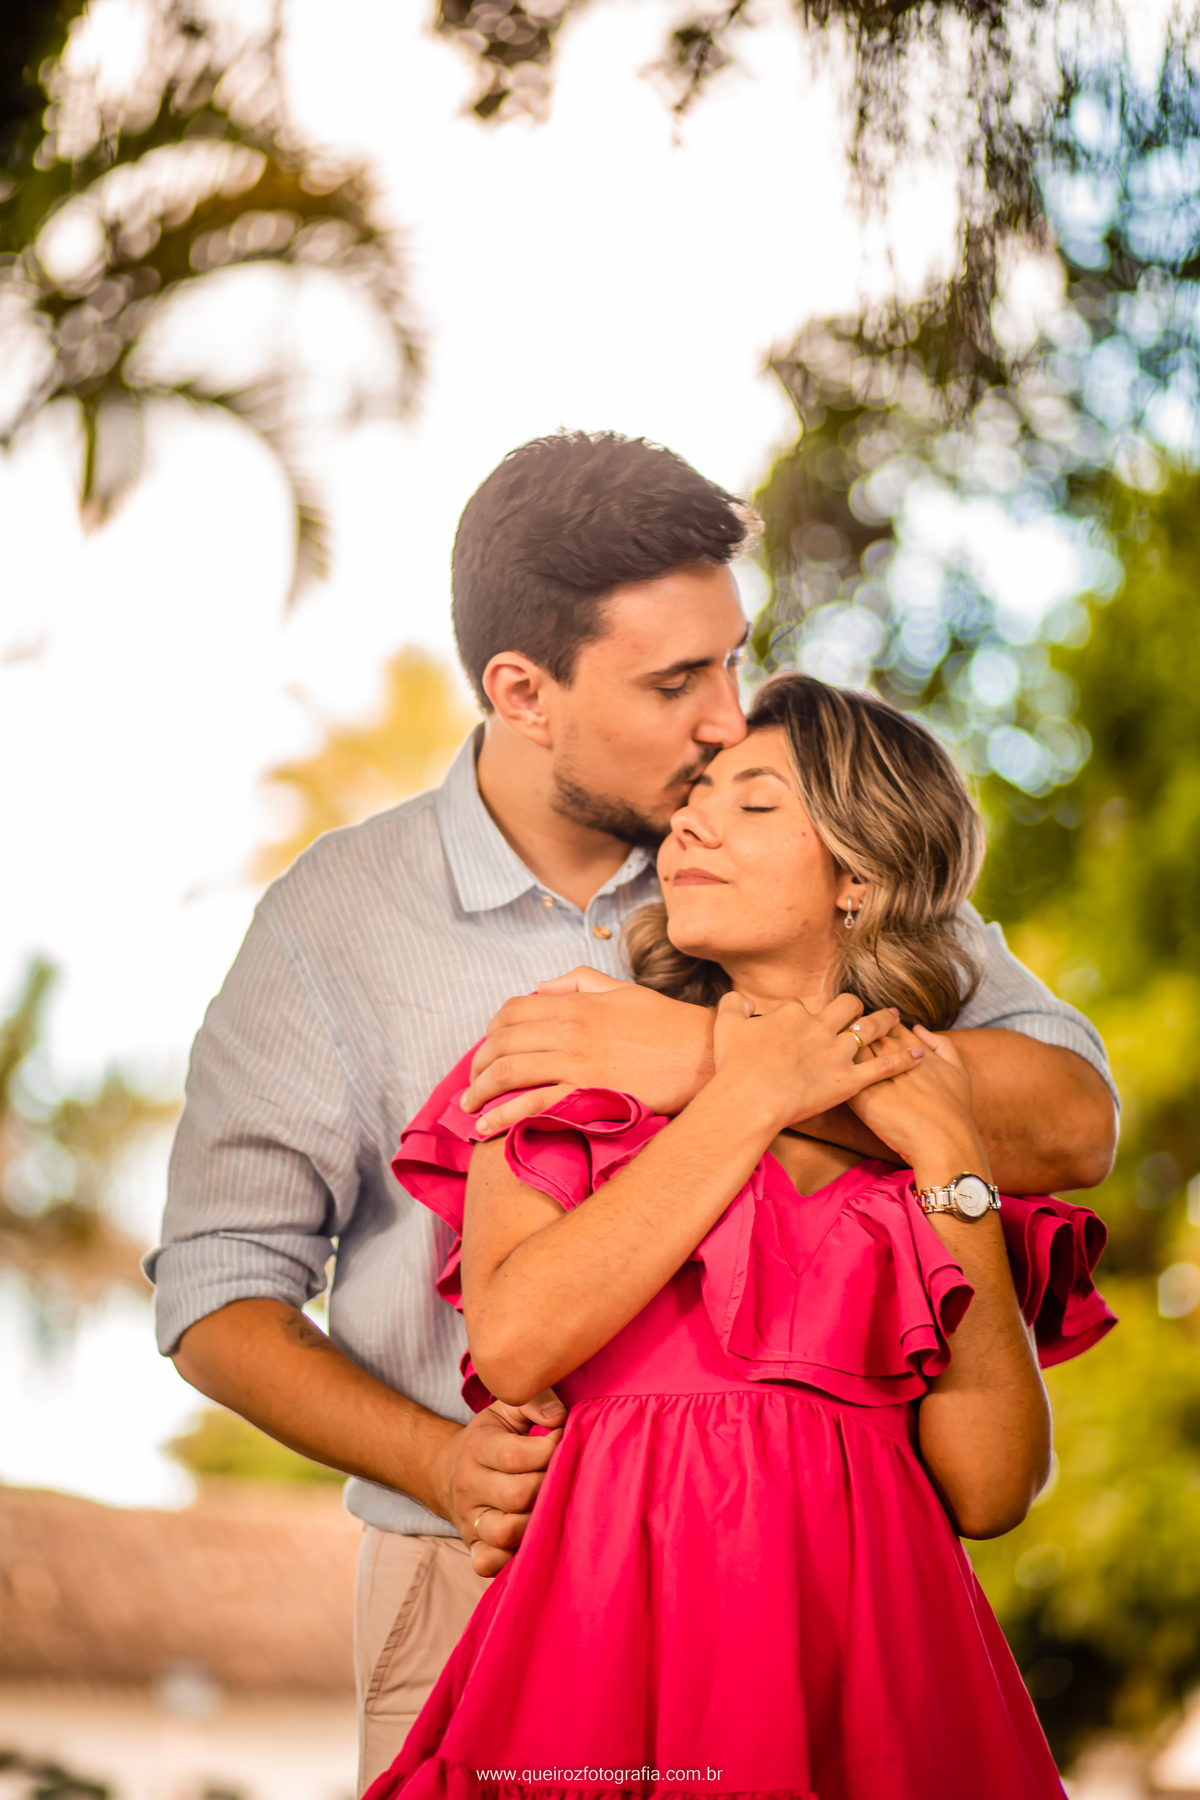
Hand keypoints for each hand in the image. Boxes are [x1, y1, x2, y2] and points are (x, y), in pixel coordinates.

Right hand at [430, 1388, 565, 1576]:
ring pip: (504, 1533)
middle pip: (516, 1495)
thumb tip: (559, 1416)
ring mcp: (469, 1520)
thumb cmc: (491, 1438)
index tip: (563, 1441)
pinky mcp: (472, 1546)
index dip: (549, 1450)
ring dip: (536, 1522)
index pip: (514, 1456)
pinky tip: (529, 1539)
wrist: (448, 1471)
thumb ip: (534, 1400)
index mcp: (478, 1448)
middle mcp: (469, 1486)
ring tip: (549, 1507)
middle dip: (547, 1486)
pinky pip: (487, 1563)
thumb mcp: (506, 1410)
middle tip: (561, 1477)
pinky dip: (509, 1559)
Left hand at [461, 969, 715, 1136]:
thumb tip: (542, 987)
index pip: (513, 1010)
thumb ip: (580, 981)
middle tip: (472, 1081)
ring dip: (481, 1090)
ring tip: (470, 1105)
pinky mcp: (588, 1093)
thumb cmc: (668, 1024)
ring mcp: (577, 1062)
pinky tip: (486, 1126)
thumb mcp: (623, 990)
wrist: (704, 1057)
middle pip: (503, 1041)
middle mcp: (570, 1029)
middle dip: (478, 1063)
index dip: (491, 1030)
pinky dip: (503, 1115)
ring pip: (510, 1071)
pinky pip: (533, 1104)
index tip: (487, 1047)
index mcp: (577, 1002)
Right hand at [710, 991, 921, 1133]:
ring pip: (869, 1029)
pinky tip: (918, 1053)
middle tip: (862, 1010)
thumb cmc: (734, 1066)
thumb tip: (744, 999)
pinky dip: (903, 1058)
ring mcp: (836, 1054)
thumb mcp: (726, 1025)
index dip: (808, 1015)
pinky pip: (883, 1066)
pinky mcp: (849, 1081)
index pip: (807, 1006)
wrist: (749, 1099)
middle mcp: (819, 1028)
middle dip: (855, 1007)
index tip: (805, 1025)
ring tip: (896, 1016)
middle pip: (846, 1007)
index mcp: (794, 1014)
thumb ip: (734, 1004)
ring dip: (885, 1021)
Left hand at [848, 1022, 989, 1186]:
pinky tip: (829, 1073)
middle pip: (866, 1033)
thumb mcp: (958, 1070)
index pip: (887, 1025)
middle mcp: (894, 1056)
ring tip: (834, 1054)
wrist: (944, 1141)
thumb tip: (918, 1028)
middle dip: (855, 1033)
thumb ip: (941, 1044)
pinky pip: (842, 1075)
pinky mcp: (862, 1096)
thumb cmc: (954, 1109)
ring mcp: (876, 1074)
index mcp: (913, 1047)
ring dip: (842, 1049)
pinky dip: (835, 1071)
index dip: (877, 1026)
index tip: (871, 1033)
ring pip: (851, 1049)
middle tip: (845, 1039)